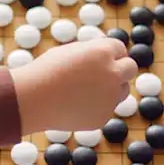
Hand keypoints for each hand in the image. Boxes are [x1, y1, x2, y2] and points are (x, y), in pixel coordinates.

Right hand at [10, 39, 138, 132]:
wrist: (33, 99)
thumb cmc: (46, 71)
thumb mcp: (70, 51)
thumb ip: (92, 52)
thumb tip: (107, 55)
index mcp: (103, 52)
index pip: (120, 48)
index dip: (110, 54)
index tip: (102, 59)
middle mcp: (113, 74)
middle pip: (130, 68)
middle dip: (120, 69)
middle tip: (105, 74)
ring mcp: (111, 97)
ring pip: (122, 91)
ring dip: (112, 89)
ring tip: (84, 90)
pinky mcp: (104, 116)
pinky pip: (106, 109)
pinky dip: (96, 107)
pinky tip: (75, 105)